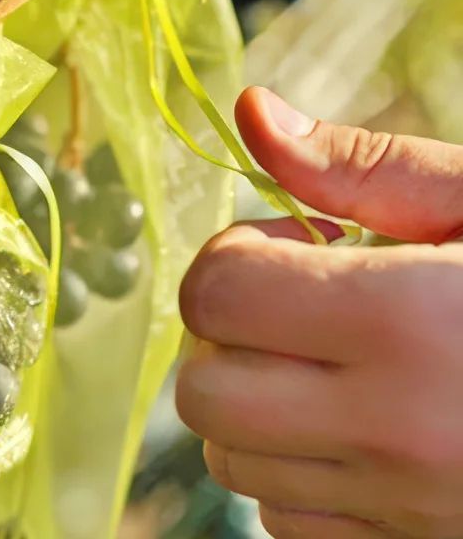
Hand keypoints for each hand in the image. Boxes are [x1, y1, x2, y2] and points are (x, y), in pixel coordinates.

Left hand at [176, 86, 462, 538]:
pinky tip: (354, 428)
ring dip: (251, 402)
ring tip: (329, 363)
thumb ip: (358, 165)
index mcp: (403, 323)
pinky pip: (285, 522)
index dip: (238, 254)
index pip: (215, 294)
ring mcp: (406, 509)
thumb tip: (251, 112)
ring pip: (231, 460)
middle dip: (227, 335)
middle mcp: (395, 431)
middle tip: (297, 304)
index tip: (298, 245)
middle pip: (203, 389)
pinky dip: (292, 472)